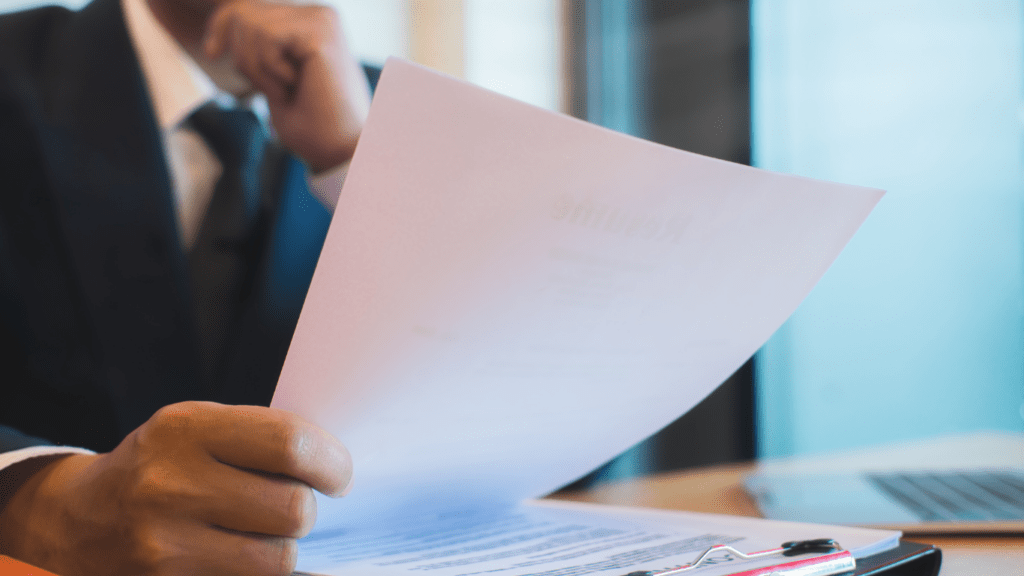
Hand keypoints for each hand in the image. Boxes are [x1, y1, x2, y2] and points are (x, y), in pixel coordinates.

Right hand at [0, 402, 351, 575]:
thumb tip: (338, 466)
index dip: (331, 462)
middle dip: (306, 509)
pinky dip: (260, 574)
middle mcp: (170, 487)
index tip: (338, 474)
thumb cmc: (160, 466)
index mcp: (186, 430)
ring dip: (283, 548)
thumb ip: (260, 438)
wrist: (79, 520)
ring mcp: (163, 547)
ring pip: (279, 560)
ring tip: (262, 533)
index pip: (289, 444)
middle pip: (293, 508)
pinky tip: (242, 556)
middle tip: (296, 504)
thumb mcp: (198, 428)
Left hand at [203, 0, 370, 173]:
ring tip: (288, 91)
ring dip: (259, 69)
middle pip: (244, 13)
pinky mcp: (321, 31)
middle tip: (274, 91)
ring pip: (251, 24)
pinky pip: (267, 37)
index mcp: (309, 25)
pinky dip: (270, 70)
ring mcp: (322, 20)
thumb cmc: (311, 126)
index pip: (250, 9)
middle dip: (244, 58)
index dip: (222, 25)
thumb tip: (232, 21)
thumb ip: (259, 49)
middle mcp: (318, 16)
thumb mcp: (273, 80)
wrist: (338, 151)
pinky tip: (296, 85)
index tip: (211, 53)